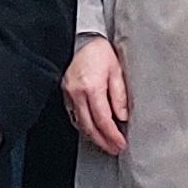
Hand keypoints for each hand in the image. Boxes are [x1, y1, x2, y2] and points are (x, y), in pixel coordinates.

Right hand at [64, 36, 129, 156]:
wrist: (81, 38)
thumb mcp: (116, 70)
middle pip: (89, 127)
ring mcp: (68, 94)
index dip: (112, 135)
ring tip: (105, 143)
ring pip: (79, 123)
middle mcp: (77, 93)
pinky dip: (83, 125)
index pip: (103, 120)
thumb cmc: (99, 51)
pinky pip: (74, 115)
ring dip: (93, 136)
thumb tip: (122, 117)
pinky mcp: (65, 92)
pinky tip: (92, 129)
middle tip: (114, 149)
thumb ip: (119, 95)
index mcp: (92, 87)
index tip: (120, 143)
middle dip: (102, 141)